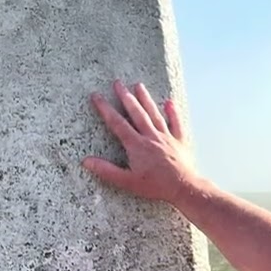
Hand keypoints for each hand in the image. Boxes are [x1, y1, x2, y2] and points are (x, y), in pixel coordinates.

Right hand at [82, 79, 198, 204]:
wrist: (184, 187)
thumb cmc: (156, 186)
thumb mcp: (127, 181)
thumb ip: (107, 171)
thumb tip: (86, 161)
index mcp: (137, 145)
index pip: (117, 123)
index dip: (105, 109)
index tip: (96, 96)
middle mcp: (151, 137)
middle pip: (136, 113)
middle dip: (126, 97)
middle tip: (118, 83)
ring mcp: (167, 137)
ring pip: (154, 114)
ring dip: (146, 99)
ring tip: (139, 85)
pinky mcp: (180, 141)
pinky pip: (176, 124)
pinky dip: (173, 113)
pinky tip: (169, 102)